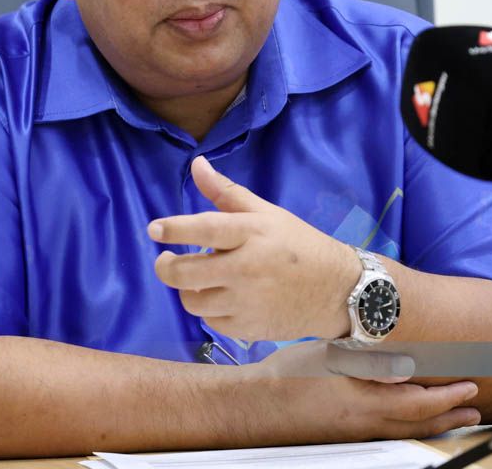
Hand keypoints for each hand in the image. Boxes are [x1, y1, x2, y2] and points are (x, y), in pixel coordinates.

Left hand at [149, 156, 360, 340]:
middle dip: (166, 266)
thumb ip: (227, 192)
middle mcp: (246, 268)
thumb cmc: (298, 245)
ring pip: (192, 300)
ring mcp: (246, 302)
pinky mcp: (248, 329)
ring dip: (189, 289)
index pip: (204, 229)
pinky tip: (222, 297)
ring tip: (201, 278)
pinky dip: (209, 309)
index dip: (174, 229)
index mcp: (252, 233)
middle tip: (167, 259)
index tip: (154, 229)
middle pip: (186, 273)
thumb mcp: (267, 213)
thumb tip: (197, 164)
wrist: (337, 290)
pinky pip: (210, 321)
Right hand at [241, 342, 480, 442]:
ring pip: (404, 433)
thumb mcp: (331, 358)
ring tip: (454, 422)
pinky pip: (387, 435)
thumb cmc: (289, 376)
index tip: (470, 388)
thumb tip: (408, 368)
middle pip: (417, 425)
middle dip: (449, 418)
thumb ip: (370, 362)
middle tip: (475, 412)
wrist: (255, 407)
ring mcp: (354, 436)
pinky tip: (408, 421)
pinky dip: (408, 428)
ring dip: (433, 426)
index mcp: (364, 404)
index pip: (418, 404)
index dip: (448, 398)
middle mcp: (364, 427)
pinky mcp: (343, 438)